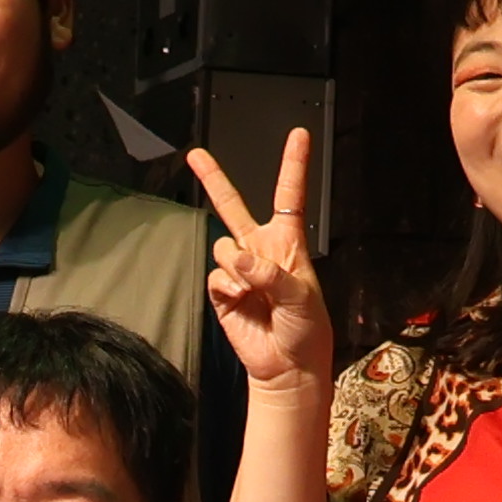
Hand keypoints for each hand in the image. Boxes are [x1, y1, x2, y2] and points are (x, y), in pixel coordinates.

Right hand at [185, 127, 334, 395]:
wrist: (287, 366)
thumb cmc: (306, 329)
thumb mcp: (301, 298)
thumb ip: (270, 274)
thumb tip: (238, 260)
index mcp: (288, 243)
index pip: (290, 196)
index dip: (293, 165)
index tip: (299, 135)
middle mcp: (260, 250)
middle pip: (232, 206)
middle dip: (213, 179)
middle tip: (195, 155)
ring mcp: (239, 270)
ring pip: (222, 247)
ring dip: (236, 268)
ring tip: (254, 294)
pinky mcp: (223, 292)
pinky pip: (215, 276)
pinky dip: (228, 288)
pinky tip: (242, 303)